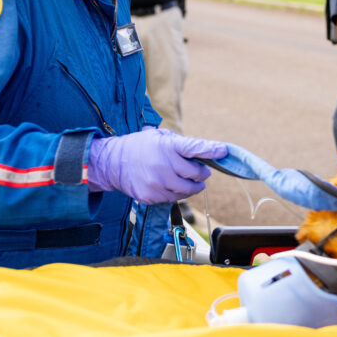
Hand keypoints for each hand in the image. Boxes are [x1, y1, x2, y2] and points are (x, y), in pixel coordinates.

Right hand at [88, 129, 227, 203]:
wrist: (112, 163)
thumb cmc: (141, 147)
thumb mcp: (160, 137)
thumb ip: (183, 145)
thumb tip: (208, 152)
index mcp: (167, 146)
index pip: (194, 148)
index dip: (211, 150)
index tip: (223, 151)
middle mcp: (163, 165)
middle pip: (196, 174)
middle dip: (202, 173)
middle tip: (200, 170)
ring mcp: (157, 183)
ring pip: (188, 190)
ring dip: (193, 186)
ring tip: (187, 180)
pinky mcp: (151, 197)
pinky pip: (174, 199)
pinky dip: (177, 193)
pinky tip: (170, 185)